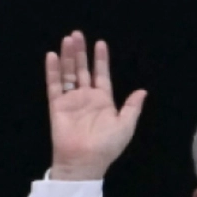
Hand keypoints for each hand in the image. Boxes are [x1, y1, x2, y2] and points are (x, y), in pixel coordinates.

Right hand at [44, 30, 147, 179]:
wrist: (85, 161)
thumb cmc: (107, 145)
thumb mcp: (125, 125)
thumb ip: (132, 107)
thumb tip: (143, 91)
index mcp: (103, 101)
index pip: (101, 75)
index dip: (101, 60)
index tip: (100, 43)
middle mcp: (86, 98)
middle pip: (82, 70)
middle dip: (81, 52)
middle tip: (78, 34)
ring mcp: (71, 101)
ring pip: (68, 73)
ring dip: (68, 56)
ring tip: (68, 39)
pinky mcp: (57, 106)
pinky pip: (54, 85)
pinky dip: (53, 71)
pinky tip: (53, 56)